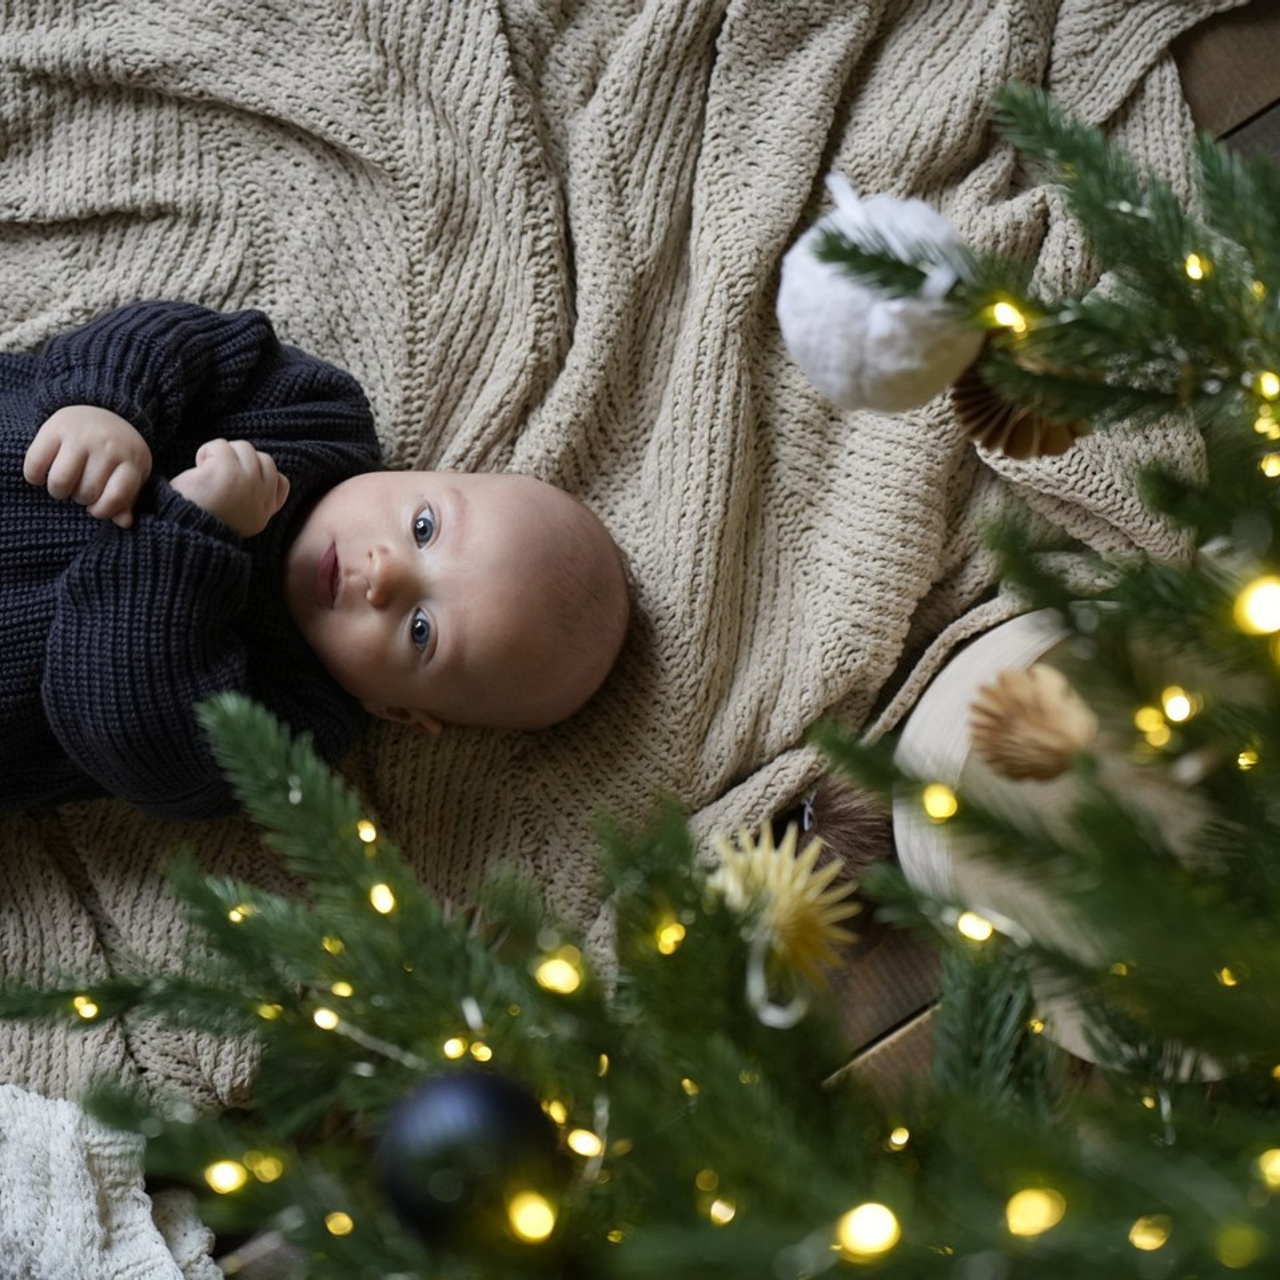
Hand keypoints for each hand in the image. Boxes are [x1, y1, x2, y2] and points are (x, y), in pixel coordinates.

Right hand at [24, 405, 152, 527]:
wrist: (105, 410)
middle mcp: (108, 446)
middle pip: (86, 492)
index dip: (103, 510)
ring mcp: (81, 436)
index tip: (96, 508)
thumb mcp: (133, 474)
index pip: (117, 496)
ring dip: (58, 491)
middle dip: (81, 498)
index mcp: (132, 460)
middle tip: (80, 489)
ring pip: (61, 481)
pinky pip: (36, 463)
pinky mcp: (54, 428)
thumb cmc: (120, 452)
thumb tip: (124, 523)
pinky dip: (34, 477)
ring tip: (64, 485)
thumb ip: (127, 499)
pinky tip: (41, 477)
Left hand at [170, 438, 289, 537]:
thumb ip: (254, 502)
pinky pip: (220, 446)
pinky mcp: (227, 472)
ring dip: (223, 454)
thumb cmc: (201, 524)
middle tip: (219, 475)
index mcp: (263, 512)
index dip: (262, 476)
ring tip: (207, 470)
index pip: (282, 483)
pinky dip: (207, 451)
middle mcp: (261, 497)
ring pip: (244, 448)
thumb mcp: (239, 520)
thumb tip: (262, 477)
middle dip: (241, 461)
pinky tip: (199, 467)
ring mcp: (247, 484)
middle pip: (265, 460)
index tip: (240, 483)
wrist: (181, 534)